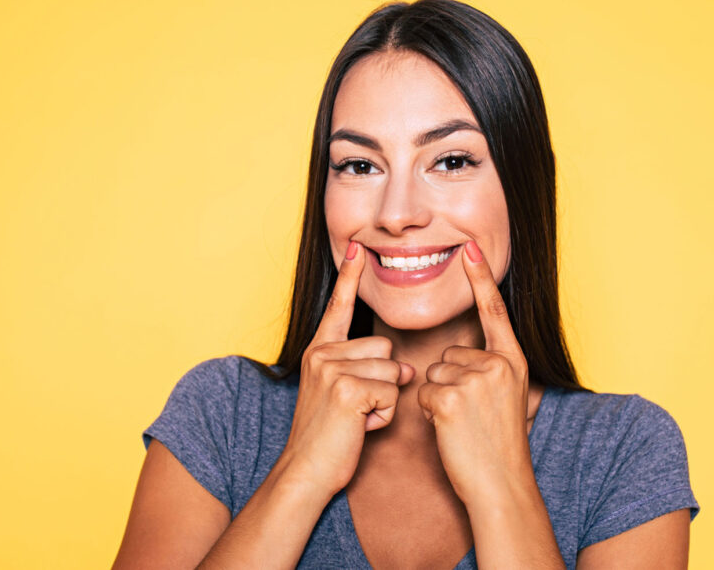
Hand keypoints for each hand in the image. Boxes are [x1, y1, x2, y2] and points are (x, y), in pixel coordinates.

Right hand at [277, 241, 414, 497]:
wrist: (306, 470)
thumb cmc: (330, 436)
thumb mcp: (345, 394)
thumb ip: (370, 371)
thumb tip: (407, 367)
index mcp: (320, 350)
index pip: (339, 307)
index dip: (349, 276)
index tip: (357, 245)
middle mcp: (322, 353)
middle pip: (385, 347)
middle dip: (384, 380)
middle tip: (357, 408)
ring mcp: (331, 368)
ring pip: (392, 370)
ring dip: (384, 400)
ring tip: (358, 418)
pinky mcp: (346, 388)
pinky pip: (390, 392)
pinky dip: (383, 415)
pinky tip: (360, 427)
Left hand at [417, 240, 532, 505]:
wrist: (501, 484)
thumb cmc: (497, 446)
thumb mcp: (505, 399)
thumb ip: (487, 372)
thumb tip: (457, 357)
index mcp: (512, 361)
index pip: (493, 311)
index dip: (481, 277)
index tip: (470, 246)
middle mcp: (498, 365)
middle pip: (449, 355)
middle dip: (449, 384)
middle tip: (470, 416)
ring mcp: (477, 380)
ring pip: (434, 374)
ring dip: (439, 400)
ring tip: (462, 424)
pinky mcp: (454, 397)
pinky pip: (426, 395)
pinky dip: (431, 415)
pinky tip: (452, 430)